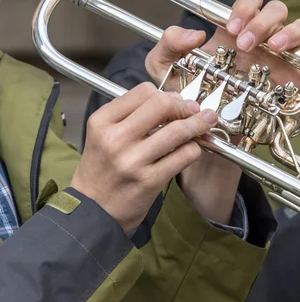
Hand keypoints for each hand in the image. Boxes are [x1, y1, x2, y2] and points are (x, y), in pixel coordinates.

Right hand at [70, 83, 216, 233]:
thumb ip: (132, 116)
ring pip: (179, 130)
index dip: (167, 94)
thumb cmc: (103, 170)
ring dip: (198, 125)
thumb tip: (174, 102)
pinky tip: (191, 150)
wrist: (92, 210)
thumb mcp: (103, 135)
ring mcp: (133, 160)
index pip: (144, 91)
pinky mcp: (150, 180)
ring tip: (204, 124)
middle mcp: (116, 138)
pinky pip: (185, 155)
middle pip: (163, 104)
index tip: (176, 103)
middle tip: (194, 111)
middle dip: (185, 106)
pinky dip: (194, 148)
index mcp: (103, 121)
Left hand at [145, 0, 299, 223]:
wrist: (199, 134)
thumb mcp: (165, 69)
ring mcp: (280, 64)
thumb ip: (168, 44)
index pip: (252, 1)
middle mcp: (262, 43)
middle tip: (246, 45)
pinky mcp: (291, 90)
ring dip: (292, 35)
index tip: (233, 30)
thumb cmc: (184, 97)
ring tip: (275, 51)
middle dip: (265, 21)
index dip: (247, 7)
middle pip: (279, 11)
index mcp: (236, 32)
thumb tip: (196, 34)